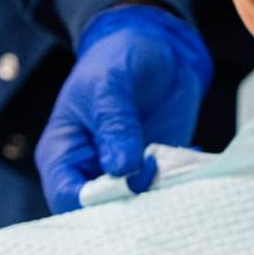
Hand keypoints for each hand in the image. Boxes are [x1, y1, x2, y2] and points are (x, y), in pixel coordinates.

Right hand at [35, 5, 213, 212]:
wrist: (155, 45)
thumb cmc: (117, 59)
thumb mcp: (110, 85)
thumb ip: (115, 125)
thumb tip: (122, 169)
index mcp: (63, 153)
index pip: (67, 197)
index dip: (94, 201)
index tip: (127, 182)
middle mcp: (91, 169)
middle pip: (103, 209)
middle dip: (131, 201)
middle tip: (158, 177)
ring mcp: (125, 169)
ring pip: (138, 202)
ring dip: (160, 192)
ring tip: (176, 165)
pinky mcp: (155, 165)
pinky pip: (167, 186)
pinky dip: (180, 179)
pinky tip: (190, 154)